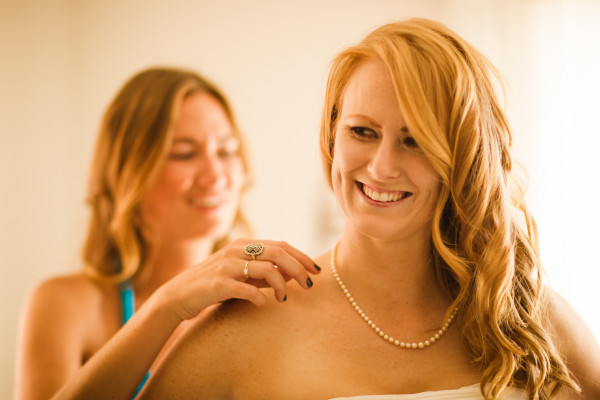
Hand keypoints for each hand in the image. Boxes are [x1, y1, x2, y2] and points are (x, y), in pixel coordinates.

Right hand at [154, 238, 320, 321]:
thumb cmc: (214, 285)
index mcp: (244, 245)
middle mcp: (236, 250)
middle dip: (299, 268)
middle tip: (309, 285)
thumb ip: (263, 272)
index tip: (316, 271)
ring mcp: (227, 266)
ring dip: (282, 285)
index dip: (301, 257)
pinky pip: (248, 289)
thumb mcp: (241, 274)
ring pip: (267, 269)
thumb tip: (293, 273)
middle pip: (278, 253)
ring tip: (283, 299)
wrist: (178, 296)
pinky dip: (260, 297)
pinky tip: (262, 304)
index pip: (281, 245)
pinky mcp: (218, 284)